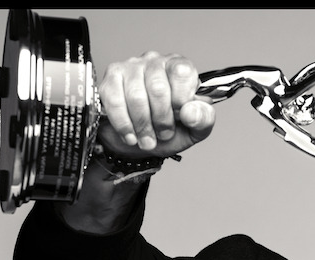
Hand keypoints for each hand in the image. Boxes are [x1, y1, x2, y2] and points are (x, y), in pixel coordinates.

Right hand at [97, 52, 214, 158]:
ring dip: (143, 126)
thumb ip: (203, 119)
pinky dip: (124, 125)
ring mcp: (131, 67)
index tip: (179, 117)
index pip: (182, 72)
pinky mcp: (111, 79)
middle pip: (158, 88)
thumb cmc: (169, 131)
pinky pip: (114, 101)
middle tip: (163, 134)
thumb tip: (191, 111)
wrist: (141, 143)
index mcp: (179, 68)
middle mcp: (155, 61)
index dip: (181, 101)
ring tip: (148, 140)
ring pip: (136, 96)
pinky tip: (131, 136)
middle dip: (162, 120)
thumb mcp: (195, 129)